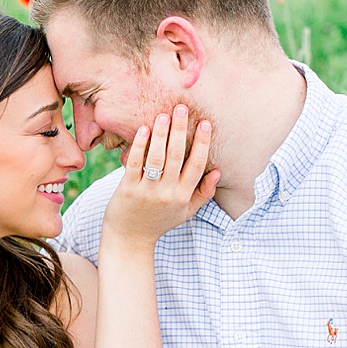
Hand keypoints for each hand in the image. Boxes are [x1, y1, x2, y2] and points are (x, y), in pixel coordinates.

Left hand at [101, 104, 219, 245]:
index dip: (202, 143)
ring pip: (157, 157)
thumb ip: (204, 193)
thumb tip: (218, 171)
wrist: (130, 240)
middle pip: (177, 156)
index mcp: (183, 196)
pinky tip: (143, 129)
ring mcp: (147, 191)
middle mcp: (167, 193)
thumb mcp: (186, 212)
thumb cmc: (159, 222)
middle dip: (181, 130)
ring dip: (161, 133)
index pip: (197, 165)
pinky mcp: (128, 189)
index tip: (205, 123)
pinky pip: (135, 163)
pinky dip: (139, 145)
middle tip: (182, 108)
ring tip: (164, 114)